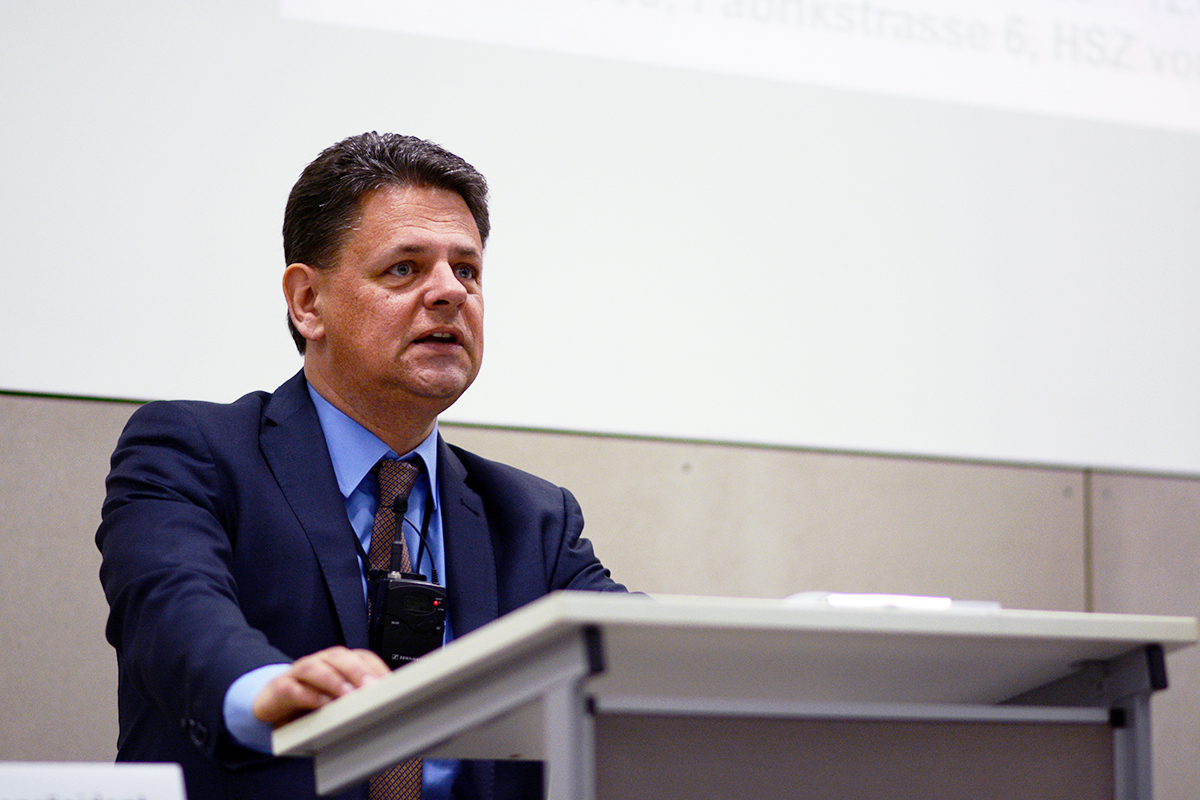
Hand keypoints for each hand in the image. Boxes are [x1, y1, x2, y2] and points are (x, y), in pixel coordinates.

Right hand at [252, 646, 390, 727]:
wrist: (270, 704)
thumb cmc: (308, 701)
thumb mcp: (336, 699)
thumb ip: (356, 697)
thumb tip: (384, 705)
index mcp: (335, 662)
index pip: (359, 655)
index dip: (375, 667)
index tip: (389, 683)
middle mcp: (318, 662)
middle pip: (339, 656)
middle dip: (357, 671)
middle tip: (372, 688)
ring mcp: (296, 673)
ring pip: (315, 668)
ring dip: (334, 681)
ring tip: (349, 696)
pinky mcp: (278, 689)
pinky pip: (292, 689)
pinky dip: (308, 696)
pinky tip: (322, 705)